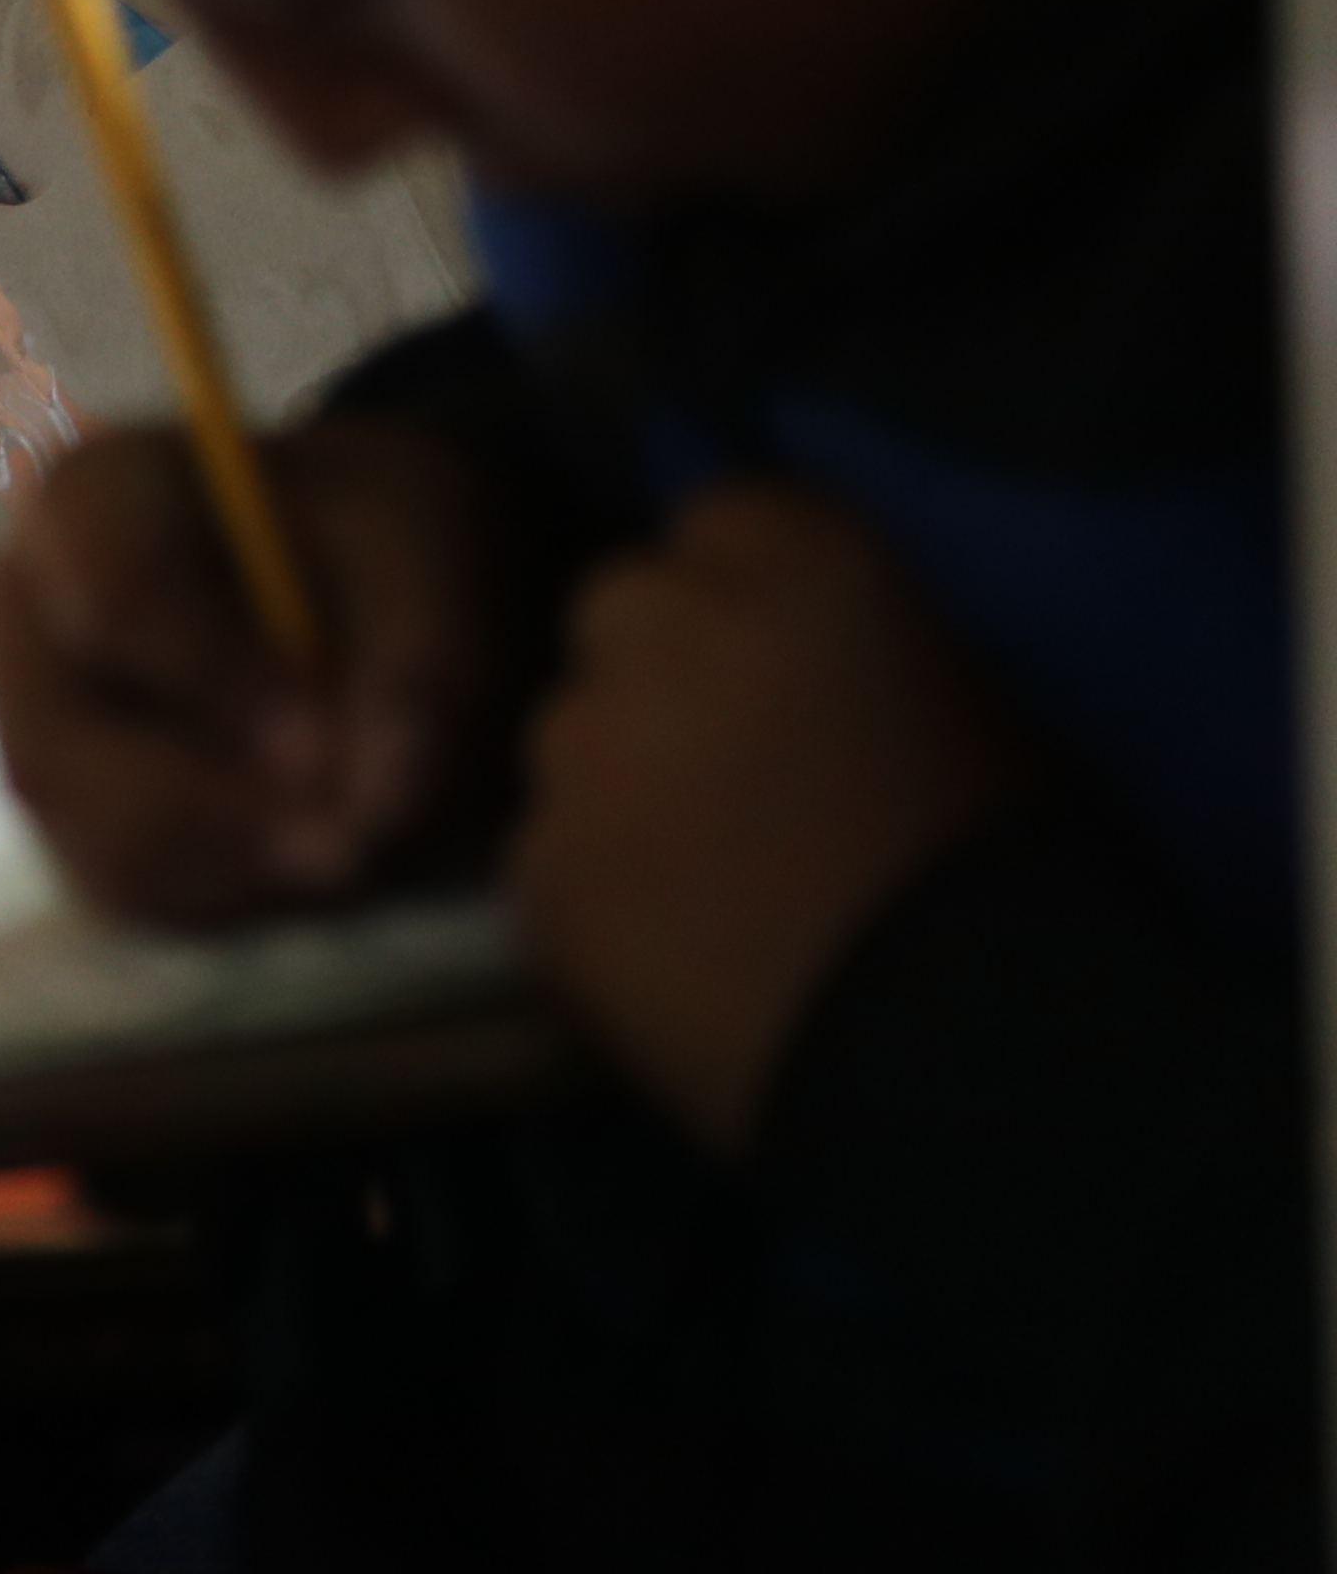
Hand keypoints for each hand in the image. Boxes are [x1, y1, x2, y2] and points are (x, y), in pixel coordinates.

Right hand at [0, 410, 504, 923]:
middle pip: (55, 744)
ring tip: (350, 857)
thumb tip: (385, 798)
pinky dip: (223, 900)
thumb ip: (423, 657)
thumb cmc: (366, 539)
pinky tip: (309, 868)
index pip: (106, 591)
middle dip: (206, 810)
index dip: (208, 677)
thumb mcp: (425, 550)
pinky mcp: (74, 816)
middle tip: (345, 846)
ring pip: (84, 833)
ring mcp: (34, 725)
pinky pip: (118, 890)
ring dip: (226, 868)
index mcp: (92, 500)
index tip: (322, 749)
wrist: (355, 582)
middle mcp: (25, 615)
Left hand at [509, 479, 1017, 1152]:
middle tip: (742, 778)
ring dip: (620, 788)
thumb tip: (814, 638)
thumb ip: (860, 632)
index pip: (718, 521)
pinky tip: (688, 964)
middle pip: (618, 613)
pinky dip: (600, 901)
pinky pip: (549, 864)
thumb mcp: (979, 692)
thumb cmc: (1033, 871)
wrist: (988, 1052)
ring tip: (721, 886)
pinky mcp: (540, 871)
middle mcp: (666, 623)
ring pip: (568, 739)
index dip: (745, 598)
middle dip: (663, 677)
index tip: (783, 665)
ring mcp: (584, 746)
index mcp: (797, 557)